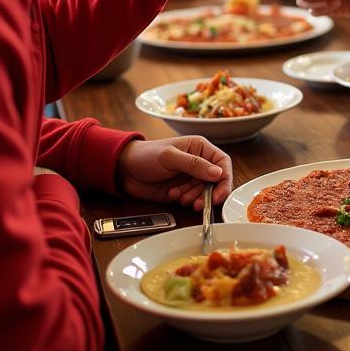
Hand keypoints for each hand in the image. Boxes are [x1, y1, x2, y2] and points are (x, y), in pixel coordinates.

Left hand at [117, 136, 232, 209]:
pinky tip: (174, 196)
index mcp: (200, 148)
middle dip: (208, 193)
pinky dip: (187, 200)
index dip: (224, 179)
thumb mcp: (170, 157)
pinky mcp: (184, 190)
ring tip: (179, 197)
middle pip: (216, 181)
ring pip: (206, 192)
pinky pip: (194, 198)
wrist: (125, 170)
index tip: (218, 194)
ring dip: (195, 198)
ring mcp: (192, 177)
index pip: (222, 163)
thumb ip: (194, 164)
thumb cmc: (146, 155)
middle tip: (197, 203)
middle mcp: (200, 162)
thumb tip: (218, 173)